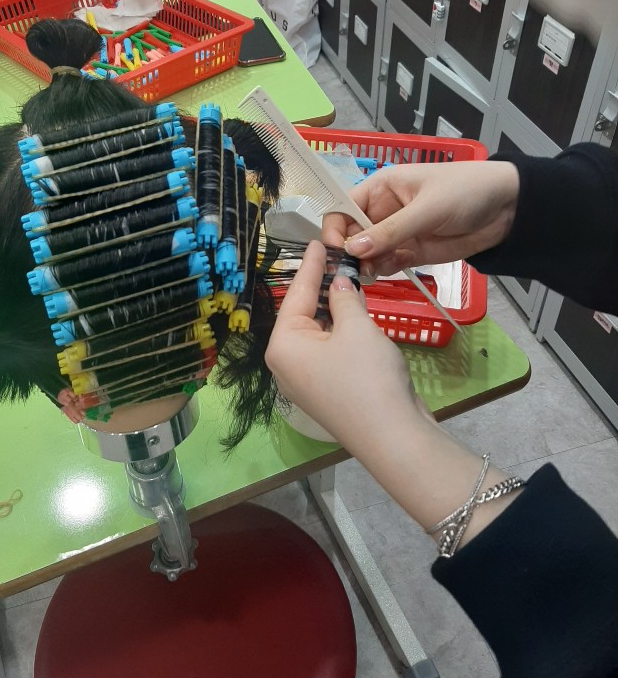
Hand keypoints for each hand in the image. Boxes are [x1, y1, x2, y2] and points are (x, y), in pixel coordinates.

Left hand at [265, 240, 427, 452]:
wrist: (394, 435)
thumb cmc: (367, 376)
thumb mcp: (356, 327)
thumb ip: (344, 298)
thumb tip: (339, 282)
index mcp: (283, 346)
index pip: (296, 295)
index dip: (311, 266)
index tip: (318, 242)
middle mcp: (287, 363)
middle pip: (304, 314)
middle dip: (322, 287)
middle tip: (336, 256)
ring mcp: (307, 380)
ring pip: (319, 332)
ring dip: (335, 308)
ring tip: (348, 278)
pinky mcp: (328, 390)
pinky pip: (330, 350)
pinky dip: (342, 330)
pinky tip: (356, 312)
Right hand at [323, 160, 519, 277]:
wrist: (508, 208)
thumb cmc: (466, 192)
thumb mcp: (427, 208)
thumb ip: (390, 230)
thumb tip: (351, 248)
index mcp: (381, 188)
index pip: (343, 207)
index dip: (335, 228)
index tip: (337, 250)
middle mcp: (383, 211)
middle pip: (351, 234)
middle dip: (349, 252)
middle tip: (353, 271)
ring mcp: (397, 233)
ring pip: (367, 253)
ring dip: (364, 265)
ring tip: (370, 276)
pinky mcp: (412, 252)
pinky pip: (386, 263)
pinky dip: (382, 271)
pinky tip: (385, 274)